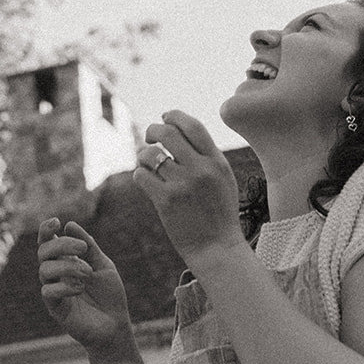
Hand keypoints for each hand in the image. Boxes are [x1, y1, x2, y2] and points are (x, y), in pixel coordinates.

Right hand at [38, 218, 133, 356]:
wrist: (116, 324)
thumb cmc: (109, 296)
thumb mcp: (103, 265)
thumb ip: (88, 246)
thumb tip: (69, 224)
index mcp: (65, 262)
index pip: (47, 242)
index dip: (46, 230)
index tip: (56, 222)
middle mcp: (56, 275)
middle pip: (43, 252)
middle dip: (61, 245)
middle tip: (83, 249)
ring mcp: (54, 291)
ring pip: (44, 270)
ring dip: (67, 266)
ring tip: (87, 273)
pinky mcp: (55, 308)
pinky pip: (48, 292)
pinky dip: (65, 286)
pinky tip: (81, 288)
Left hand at [135, 112, 248, 266]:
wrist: (217, 248)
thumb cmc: (219, 213)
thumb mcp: (223, 179)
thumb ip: (206, 156)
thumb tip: (180, 131)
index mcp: (217, 161)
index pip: (192, 125)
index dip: (174, 116)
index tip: (165, 117)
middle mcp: (201, 169)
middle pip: (167, 133)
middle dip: (153, 130)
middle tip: (149, 137)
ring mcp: (183, 185)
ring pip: (150, 154)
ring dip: (143, 155)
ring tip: (146, 162)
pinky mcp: (166, 201)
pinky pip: (142, 175)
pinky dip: (140, 175)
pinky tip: (146, 181)